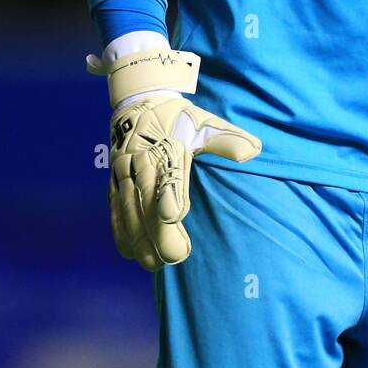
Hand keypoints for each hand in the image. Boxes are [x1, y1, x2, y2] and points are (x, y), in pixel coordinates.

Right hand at [108, 92, 261, 270]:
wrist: (139, 103)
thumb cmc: (179, 119)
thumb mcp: (204, 122)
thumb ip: (226, 139)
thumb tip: (253, 151)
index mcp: (165, 146)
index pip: (167, 173)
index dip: (169, 194)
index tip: (174, 215)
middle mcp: (140, 161)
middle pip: (146, 199)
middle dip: (156, 230)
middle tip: (172, 257)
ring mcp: (124, 173)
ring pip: (128, 208)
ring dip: (138, 237)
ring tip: (152, 264)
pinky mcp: (114, 182)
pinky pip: (115, 208)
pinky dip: (120, 231)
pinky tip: (129, 253)